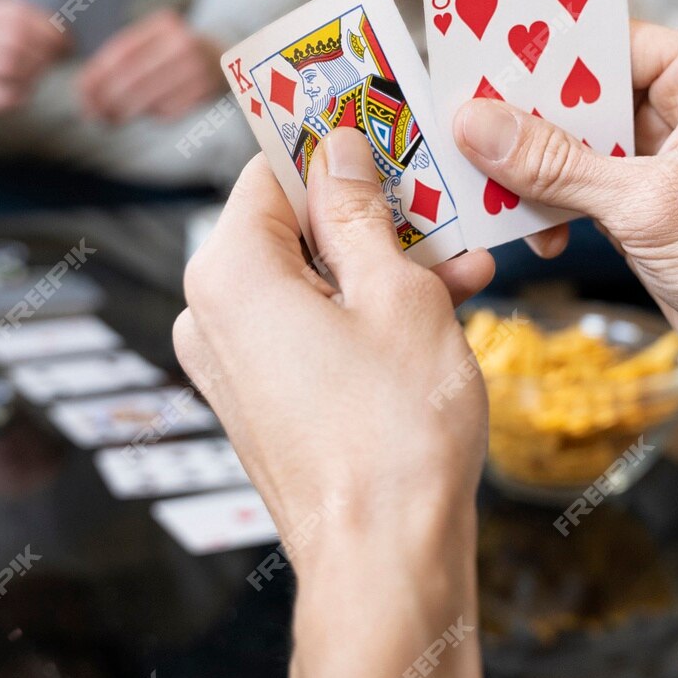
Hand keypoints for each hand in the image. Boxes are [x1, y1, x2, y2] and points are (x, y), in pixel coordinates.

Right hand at [0, 0, 71, 112]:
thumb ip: (27, 21)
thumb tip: (66, 37)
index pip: (19, 16)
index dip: (48, 31)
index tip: (66, 42)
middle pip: (15, 40)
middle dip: (44, 51)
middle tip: (55, 58)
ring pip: (7, 66)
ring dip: (34, 71)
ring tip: (41, 71)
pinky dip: (20, 93)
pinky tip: (26, 89)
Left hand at [74, 9, 223, 123]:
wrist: (227, 55)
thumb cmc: (176, 51)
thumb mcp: (154, 40)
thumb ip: (122, 58)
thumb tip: (85, 89)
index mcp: (164, 24)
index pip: (121, 52)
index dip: (97, 75)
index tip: (81, 92)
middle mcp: (183, 43)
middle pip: (133, 77)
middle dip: (106, 98)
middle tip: (90, 112)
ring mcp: (198, 68)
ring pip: (149, 97)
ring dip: (124, 112)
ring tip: (109, 119)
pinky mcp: (206, 91)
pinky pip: (168, 110)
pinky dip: (151, 115)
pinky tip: (142, 114)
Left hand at [173, 130, 491, 677]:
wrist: (384, 558)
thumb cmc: (393, 433)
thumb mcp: (396, 292)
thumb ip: (361, 211)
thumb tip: (338, 150)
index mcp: (230, 268)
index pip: (272, 165)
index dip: (334, 139)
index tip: (381, 118)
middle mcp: (212, 311)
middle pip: (293, 221)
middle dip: (375, 210)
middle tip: (444, 201)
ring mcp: (232, 361)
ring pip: (311, 276)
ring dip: (385, 263)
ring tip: (466, 265)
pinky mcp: (260, 399)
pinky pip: (310, 325)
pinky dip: (366, 311)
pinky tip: (440, 309)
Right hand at [451, 23, 677, 395]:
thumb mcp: (648, 205)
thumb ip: (557, 163)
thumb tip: (476, 123)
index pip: (601, 41)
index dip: (536, 57)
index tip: (469, 67)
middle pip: (579, 91)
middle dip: (523, 120)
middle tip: (458, 134)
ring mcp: (665, 154)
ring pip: (573, 142)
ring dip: (532, 171)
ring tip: (488, 192)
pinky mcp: (649, 201)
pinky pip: (581, 185)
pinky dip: (552, 204)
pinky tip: (535, 231)